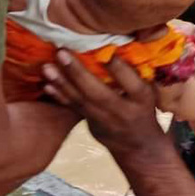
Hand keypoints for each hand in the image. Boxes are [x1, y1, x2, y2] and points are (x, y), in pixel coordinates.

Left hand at [42, 52, 165, 157]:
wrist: (136, 146)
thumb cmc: (142, 108)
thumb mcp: (148, 92)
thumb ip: (134, 73)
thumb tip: (112, 50)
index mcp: (140, 100)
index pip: (132, 85)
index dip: (120, 70)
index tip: (107, 53)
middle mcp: (120, 112)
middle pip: (98, 93)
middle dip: (78, 73)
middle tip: (62, 53)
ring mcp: (102, 120)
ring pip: (80, 101)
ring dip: (61, 83)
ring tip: (47, 67)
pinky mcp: (89, 123)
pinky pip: (73, 108)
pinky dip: (58, 96)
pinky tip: (46, 85)